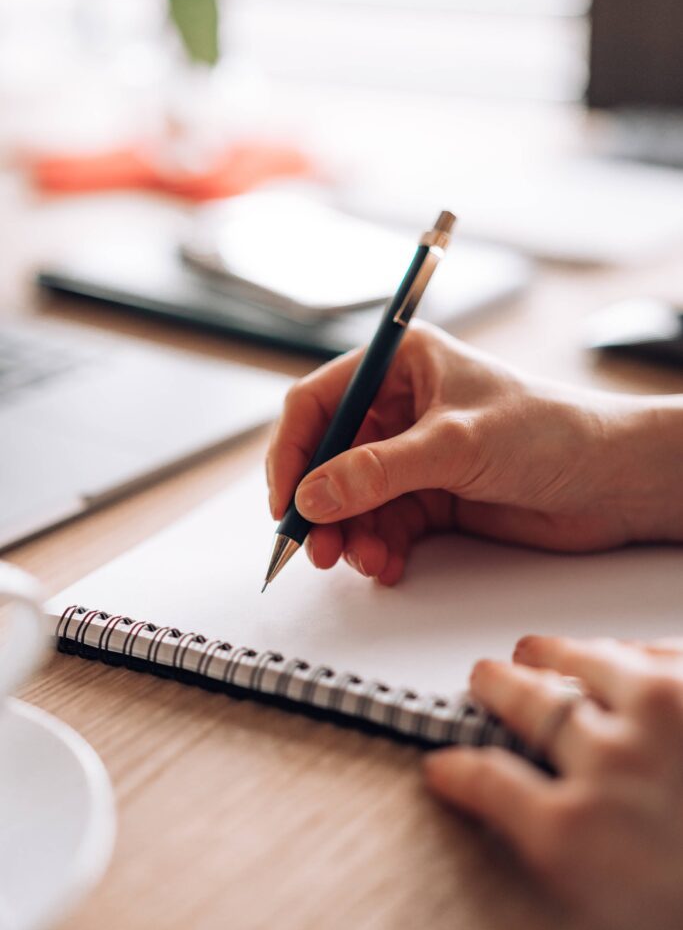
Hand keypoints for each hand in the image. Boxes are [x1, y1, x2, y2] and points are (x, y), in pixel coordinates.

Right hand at [266, 322, 682, 583]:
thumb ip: (378, 471)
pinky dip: (379, 547)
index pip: (320, 401)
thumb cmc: (551, 431)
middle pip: (330, 456)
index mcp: (403, 364)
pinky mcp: (433, 496)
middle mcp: (402, 406)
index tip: (285, 501)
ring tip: (361, 561)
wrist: (614, 481)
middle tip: (315, 548)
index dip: (294, 451)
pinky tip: (387, 565)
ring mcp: (415, 454)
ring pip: (353, 498)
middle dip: (320, 505)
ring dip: (349, 533)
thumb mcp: (455, 444)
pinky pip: (385, 524)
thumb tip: (311, 497)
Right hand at [424, 636, 682, 929]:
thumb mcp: (624, 925)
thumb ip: (574, 874)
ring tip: (537, 649)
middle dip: (494, 686)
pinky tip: (621, 654)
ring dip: (548, 653)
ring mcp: (662, 714)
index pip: (482, 783)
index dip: (456, 771)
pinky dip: (626, 652)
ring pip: (579, 661)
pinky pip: (651, 652)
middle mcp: (605, 763)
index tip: (442, 765)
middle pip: (524, 702)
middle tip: (486, 677)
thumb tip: (547, 849)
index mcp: (573, 837)